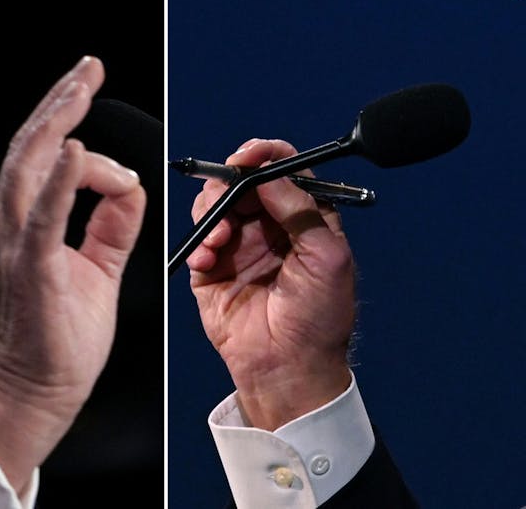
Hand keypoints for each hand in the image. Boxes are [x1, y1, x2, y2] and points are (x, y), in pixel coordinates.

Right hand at [0, 56, 145, 492]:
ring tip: (82, 87)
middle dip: (61, 100)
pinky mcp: (30, 267)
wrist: (35, 393)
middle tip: (88, 68)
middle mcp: (5, 223)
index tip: (92, 96)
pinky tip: (76, 151)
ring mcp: (12, 242)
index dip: (69, 125)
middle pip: (29, 146)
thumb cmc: (59, 338)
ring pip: (29, 165)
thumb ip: (111, 223)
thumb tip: (129, 183)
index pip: (42, 158)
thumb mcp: (96, 266)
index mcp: (17, 222)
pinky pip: (43, 216)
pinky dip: (59, 181)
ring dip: (59, 121)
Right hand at [187, 138, 356, 429]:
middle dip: (230, 182)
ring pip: (216, 203)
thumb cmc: (320, 320)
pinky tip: (209, 258)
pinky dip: (199, 241)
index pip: (285, 170)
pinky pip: (198, 238)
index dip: (266, 155)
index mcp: (305, 219)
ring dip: (213, 211)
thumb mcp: (327, 256)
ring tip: (220, 238)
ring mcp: (240, 246)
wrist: (289, 370)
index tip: (248, 157)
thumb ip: (300, 209)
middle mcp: (271, 227)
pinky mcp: (213, 269)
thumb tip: (269, 173)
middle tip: (227, 193)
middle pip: (243, 181)